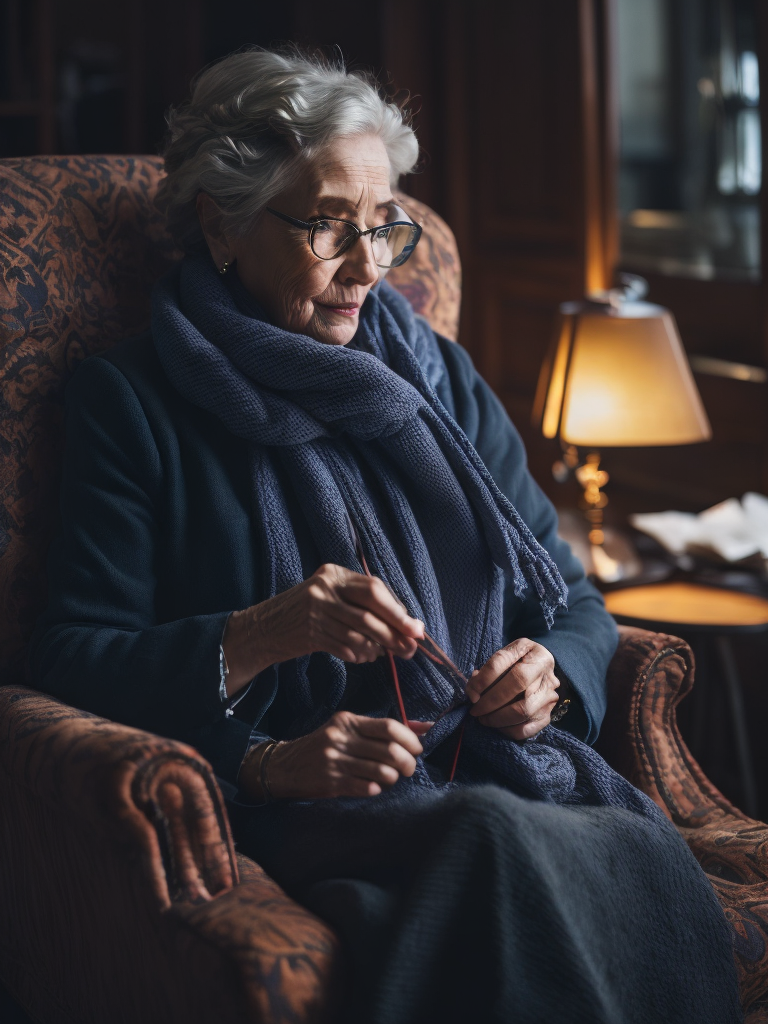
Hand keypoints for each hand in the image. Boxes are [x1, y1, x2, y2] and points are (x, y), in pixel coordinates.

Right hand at [223, 564, 424, 692]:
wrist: (263, 629)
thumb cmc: (304, 613)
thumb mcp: (329, 596)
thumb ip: (361, 604)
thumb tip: (404, 623)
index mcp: (334, 573)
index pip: (375, 589)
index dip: (398, 611)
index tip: (416, 629)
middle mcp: (324, 587)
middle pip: (370, 610)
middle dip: (395, 631)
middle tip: (411, 648)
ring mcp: (315, 609)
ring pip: (360, 632)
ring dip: (377, 648)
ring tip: (384, 655)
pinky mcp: (309, 632)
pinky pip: (345, 646)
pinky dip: (359, 654)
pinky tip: (363, 657)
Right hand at [246, 711, 431, 799]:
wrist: (285, 766)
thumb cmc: (325, 746)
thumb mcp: (349, 730)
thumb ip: (384, 729)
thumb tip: (427, 728)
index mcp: (348, 721)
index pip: (389, 726)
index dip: (410, 739)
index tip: (417, 748)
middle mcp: (341, 738)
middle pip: (389, 750)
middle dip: (407, 762)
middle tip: (409, 768)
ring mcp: (334, 760)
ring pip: (381, 772)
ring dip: (393, 779)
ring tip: (390, 779)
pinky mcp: (330, 782)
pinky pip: (366, 788)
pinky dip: (376, 789)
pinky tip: (373, 787)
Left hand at [466, 638, 559, 740]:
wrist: (542, 672)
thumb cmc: (516, 664)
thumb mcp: (503, 658)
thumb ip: (487, 671)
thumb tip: (473, 690)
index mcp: (528, 648)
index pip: (502, 660)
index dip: (484, 679)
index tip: (471, 693)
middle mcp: (543, 668)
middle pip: (517, 684)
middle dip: (490, 701)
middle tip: (476, 710)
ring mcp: (549, 691)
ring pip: (523, 710)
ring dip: (498, 718)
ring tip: (484, 719)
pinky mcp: (548, 712)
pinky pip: (528, 728)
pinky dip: (509, 730)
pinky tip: (498, 726)